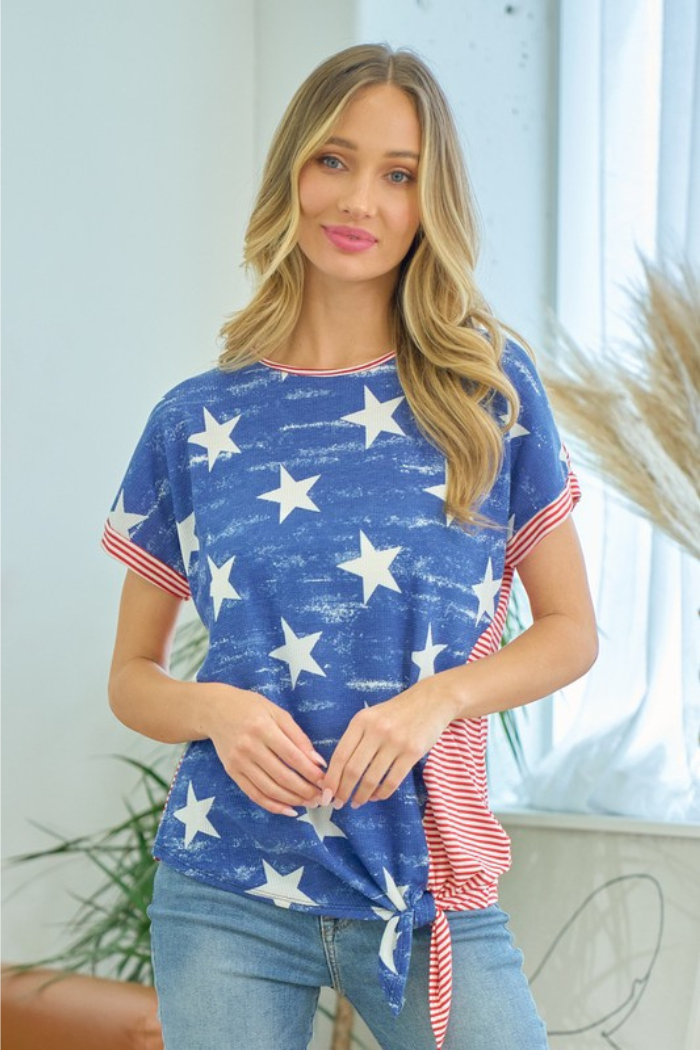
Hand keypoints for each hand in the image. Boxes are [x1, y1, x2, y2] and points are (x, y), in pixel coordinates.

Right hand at [205, 685, 326, 816]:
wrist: (215, 710)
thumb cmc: (250, 707)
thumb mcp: (276, 712)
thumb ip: (297, 736)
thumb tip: (317, 761)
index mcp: (262, 727)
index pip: (291, 755)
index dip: (310, 771)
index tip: (325, 780)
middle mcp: (249, 747)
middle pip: (281, 775)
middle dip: (304, 790)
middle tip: (320, 797)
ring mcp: (238, 762)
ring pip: (269, 788)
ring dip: (292, 800)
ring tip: (309, 803)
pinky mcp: (232, 772)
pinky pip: (254, 794)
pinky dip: (272, 805)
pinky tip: (289, 809)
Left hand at [321, 680, 456, 809]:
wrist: (431, 700)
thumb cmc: (396, 712)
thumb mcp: (371, 716)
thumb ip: (356, 738)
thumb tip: (339, 772)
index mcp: (361, 721)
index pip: (340, 755)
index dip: (331, 778)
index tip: (326, 793)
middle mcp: (376, 730)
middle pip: (353, 770)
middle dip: (343, 791)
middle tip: (338, 803)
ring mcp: (395, 742)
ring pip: (371, 778)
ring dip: (361, 796)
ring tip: (356, 802)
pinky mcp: (412, 752)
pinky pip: (392, 780)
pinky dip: (381, 793)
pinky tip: (376, 796)